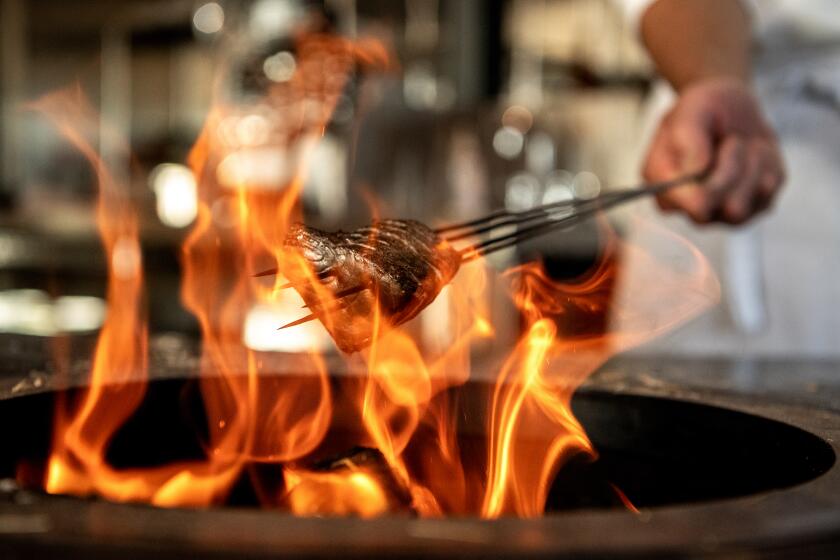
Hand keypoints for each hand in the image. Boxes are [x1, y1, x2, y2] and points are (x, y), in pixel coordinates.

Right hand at [643, 78, 784, 223]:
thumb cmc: (702, 112)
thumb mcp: (690, 114)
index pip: (695, 206)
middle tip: (729, 141)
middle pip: (724, 207)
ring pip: (744, 206)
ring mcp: (724, 212)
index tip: (711, 152)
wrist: (729, 106)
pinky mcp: (756, 204)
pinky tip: (753, 152)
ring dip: (749, 167)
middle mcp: (693, 210)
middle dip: (731, 167)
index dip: (709, 182)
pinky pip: (768, 191)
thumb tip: (697, 171)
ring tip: (739, 145)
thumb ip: (689, 143)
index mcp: (667, 192)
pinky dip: (765, 165)